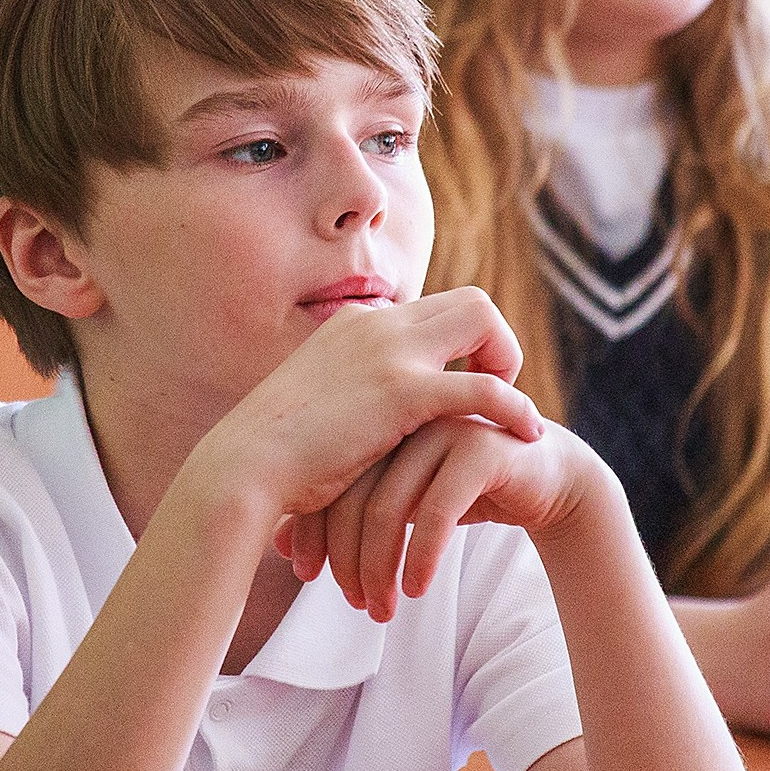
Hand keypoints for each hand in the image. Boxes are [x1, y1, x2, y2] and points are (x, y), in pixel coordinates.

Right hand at [212, 287, 542, 525]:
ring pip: (483, 319)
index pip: (431, 311)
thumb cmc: (271, 456)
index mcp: (354, 325)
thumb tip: (357, 419)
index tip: (466, 386)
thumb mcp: (311, 408)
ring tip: (513, 411)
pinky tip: (527, 434)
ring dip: (507, 359)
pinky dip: (514, 407)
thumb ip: (345, 399)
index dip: (459, 346)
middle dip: (495, 342)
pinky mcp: (403, 392)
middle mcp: (375, 324)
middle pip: (469, 301)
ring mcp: (389, 352)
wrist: (242, 469)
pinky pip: (484, 386)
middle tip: (496, 393)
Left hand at [282, 413, 608, 622]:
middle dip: (345, 557)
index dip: (312, 532)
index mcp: (374, 423)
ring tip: (381, 610)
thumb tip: (277, 549)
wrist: (549, 479)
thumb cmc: (464, 490)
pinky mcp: (481, 448)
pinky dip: (422, 555)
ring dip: (381, 567)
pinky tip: (417, 588)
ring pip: (390, 506)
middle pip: (351, 493)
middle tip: (351, 602)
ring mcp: (441, 428)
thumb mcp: (400, 502)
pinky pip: (438, 509)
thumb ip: (346, 515)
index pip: (325, 479)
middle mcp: (402, 420)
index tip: (307, 576)